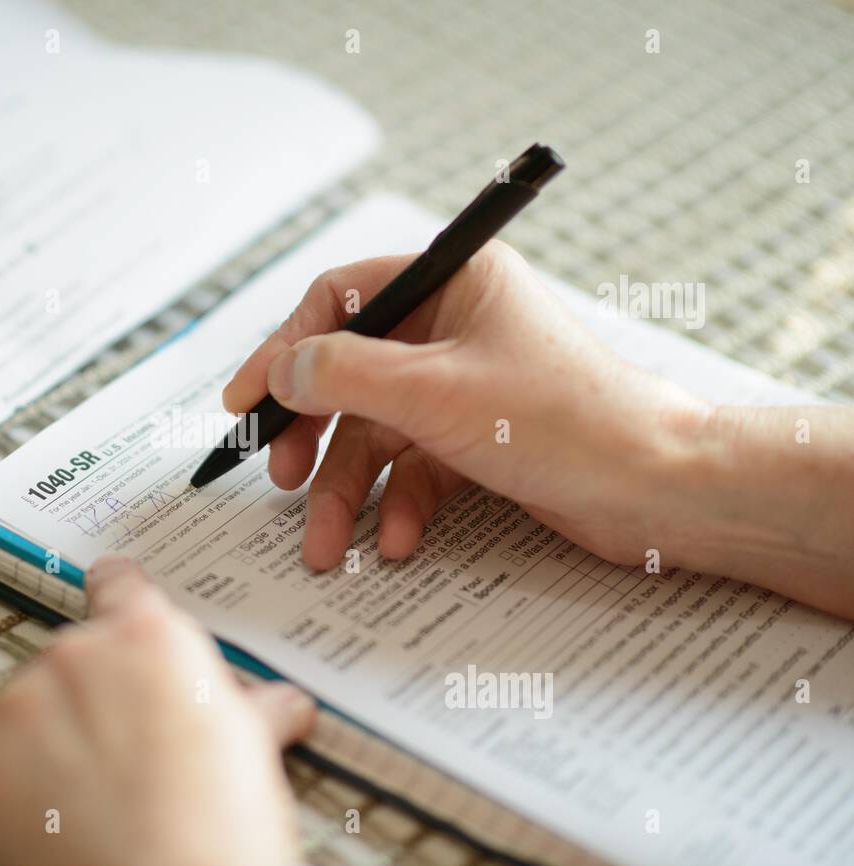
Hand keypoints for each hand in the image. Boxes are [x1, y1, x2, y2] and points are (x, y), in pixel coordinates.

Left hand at [0, 555, 315, 865]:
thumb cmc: (217, 831)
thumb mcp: (252, 752)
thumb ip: (249, 708)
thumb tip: (276, 704)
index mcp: (149, 638)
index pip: (119, 585)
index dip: (120, 597)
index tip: (115, 608)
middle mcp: (78, 654)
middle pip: (79, 655)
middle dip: (98, 694)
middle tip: (132, 749)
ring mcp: (20, 704)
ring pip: (33, 705)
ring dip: (55, 736)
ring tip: (97, 793)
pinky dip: (18, 779)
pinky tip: (59, 812)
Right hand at [223, 240, 711, 570]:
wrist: (659, 490)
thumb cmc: (565, 421)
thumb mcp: (434, 393)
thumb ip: (343, 375)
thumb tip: (280, 371)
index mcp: (454, 282)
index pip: (341, 301)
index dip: (283, 350)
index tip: (244, 401)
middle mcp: (456, 327)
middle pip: (351, 375)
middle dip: (314, 437)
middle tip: (281, 479)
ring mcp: (467, 386)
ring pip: (379, 433)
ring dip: (349, 490)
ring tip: (328, 544)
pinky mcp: (481, 439)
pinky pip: (415, 467)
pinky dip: (399, 505)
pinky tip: (395, 544)